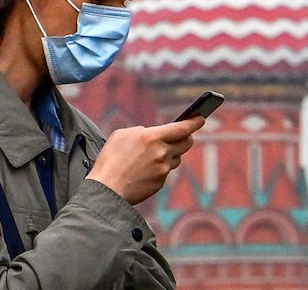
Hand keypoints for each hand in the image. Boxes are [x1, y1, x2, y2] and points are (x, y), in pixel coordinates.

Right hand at [86, 116, 204, 204]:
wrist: (107, 189)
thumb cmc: (110, 159)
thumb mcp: (121, 135)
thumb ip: (141, 132)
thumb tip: (150, 134)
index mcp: (152, 137)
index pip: (182, 128)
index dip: (194, 122)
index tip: (201, 118)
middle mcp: (161, 153)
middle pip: (185, 143)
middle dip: (186, 137)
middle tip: (184, 135)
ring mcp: (163, 169)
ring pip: (176, 158)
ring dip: (170, 153)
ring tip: (153, 154)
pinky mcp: (160, 182)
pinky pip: (165, 171)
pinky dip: (159, 168)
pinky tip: (144, 169)